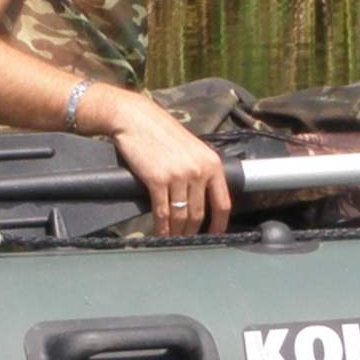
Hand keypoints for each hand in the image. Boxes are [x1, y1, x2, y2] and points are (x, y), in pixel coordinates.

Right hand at [95, 90, 231, 234]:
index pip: (222, 202)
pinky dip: (161, 227)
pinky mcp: (158, 180)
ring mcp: (178, 176)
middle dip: (192, 232)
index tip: (215, 234)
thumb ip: (201, 170)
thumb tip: (202, 197)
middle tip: (186, 240)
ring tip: (173, 239)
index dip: (220, 224)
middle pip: (199, 214)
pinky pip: (162, 212)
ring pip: (181, 216)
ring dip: (176, 232)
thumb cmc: (162, 133)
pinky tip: (159, 233)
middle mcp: (198, 170)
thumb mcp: (193, 149)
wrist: (136, 119)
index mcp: (212, 163)